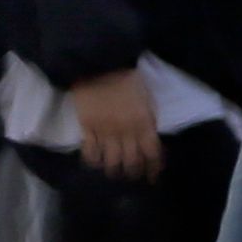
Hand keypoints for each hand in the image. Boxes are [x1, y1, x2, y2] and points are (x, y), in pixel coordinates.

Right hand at [64, 65, 164, 179]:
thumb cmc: (128, 79)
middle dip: (134, 173)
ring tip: (115, 174)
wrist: (100, 63)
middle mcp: (126, 132)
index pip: (152, 153)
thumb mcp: (147, 99)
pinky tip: (96, 164)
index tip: (152, 178)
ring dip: (114, 172)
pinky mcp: (87, 128)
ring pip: (111, 162)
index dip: (153, 169)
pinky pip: (90, 152)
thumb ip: (148, 120)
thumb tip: (150, 140)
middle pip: (132, 162)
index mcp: (144, 123)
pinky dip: (94, 161)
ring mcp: (105, 131)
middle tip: (133, 177)